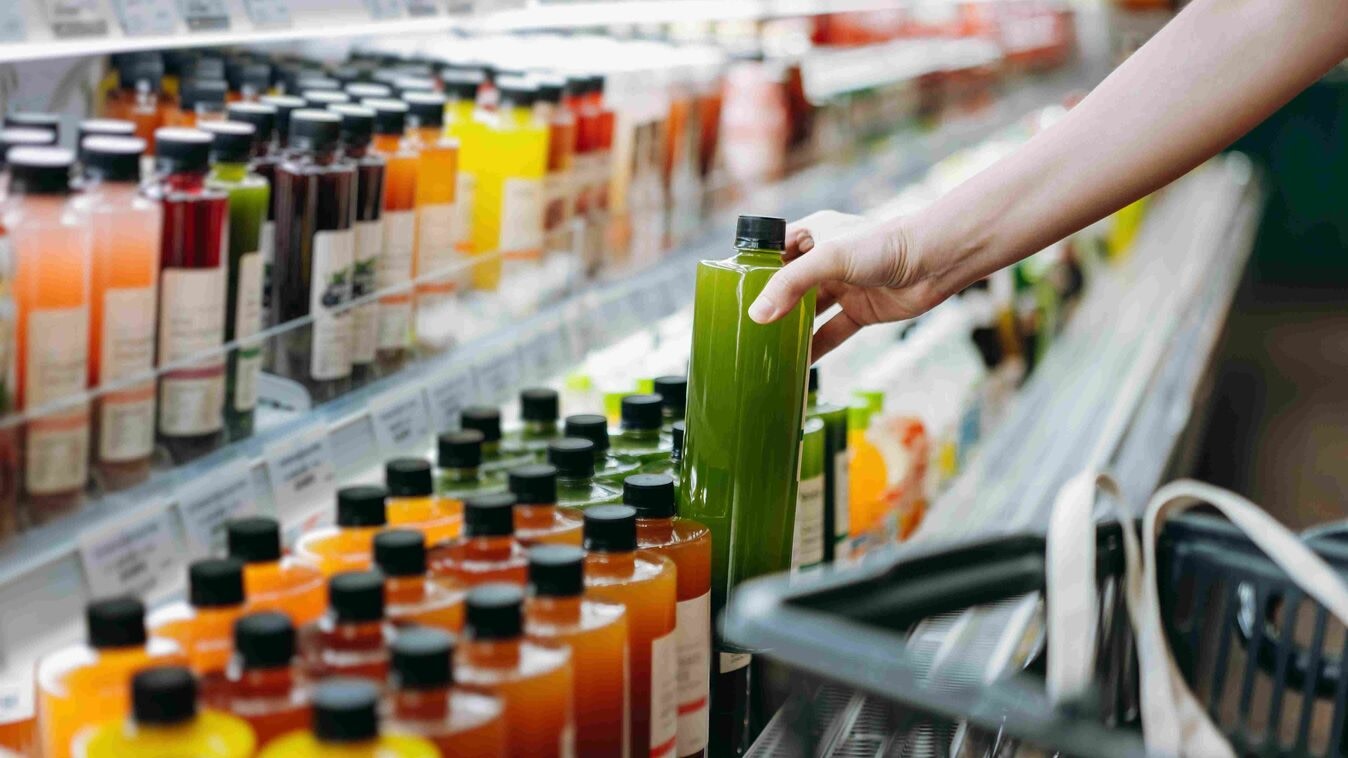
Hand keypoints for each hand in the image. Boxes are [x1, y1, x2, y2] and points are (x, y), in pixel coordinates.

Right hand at [747, 210, 946, 359]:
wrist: (936, 260)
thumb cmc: (884, 245)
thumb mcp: (829, 259)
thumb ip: (791, 285)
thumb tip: (757, 315)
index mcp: (813, 233)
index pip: (772, 251)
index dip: (752, 270)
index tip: (729, 292)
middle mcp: (825, 260)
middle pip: (788, 286)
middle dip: (768, 305)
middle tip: (742, 328)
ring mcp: (844, 287)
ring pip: (808, 313)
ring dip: (790, 330)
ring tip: (763, 350)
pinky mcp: (861, 311)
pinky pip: (831, 333)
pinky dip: (816, 348)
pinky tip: (798, 365)